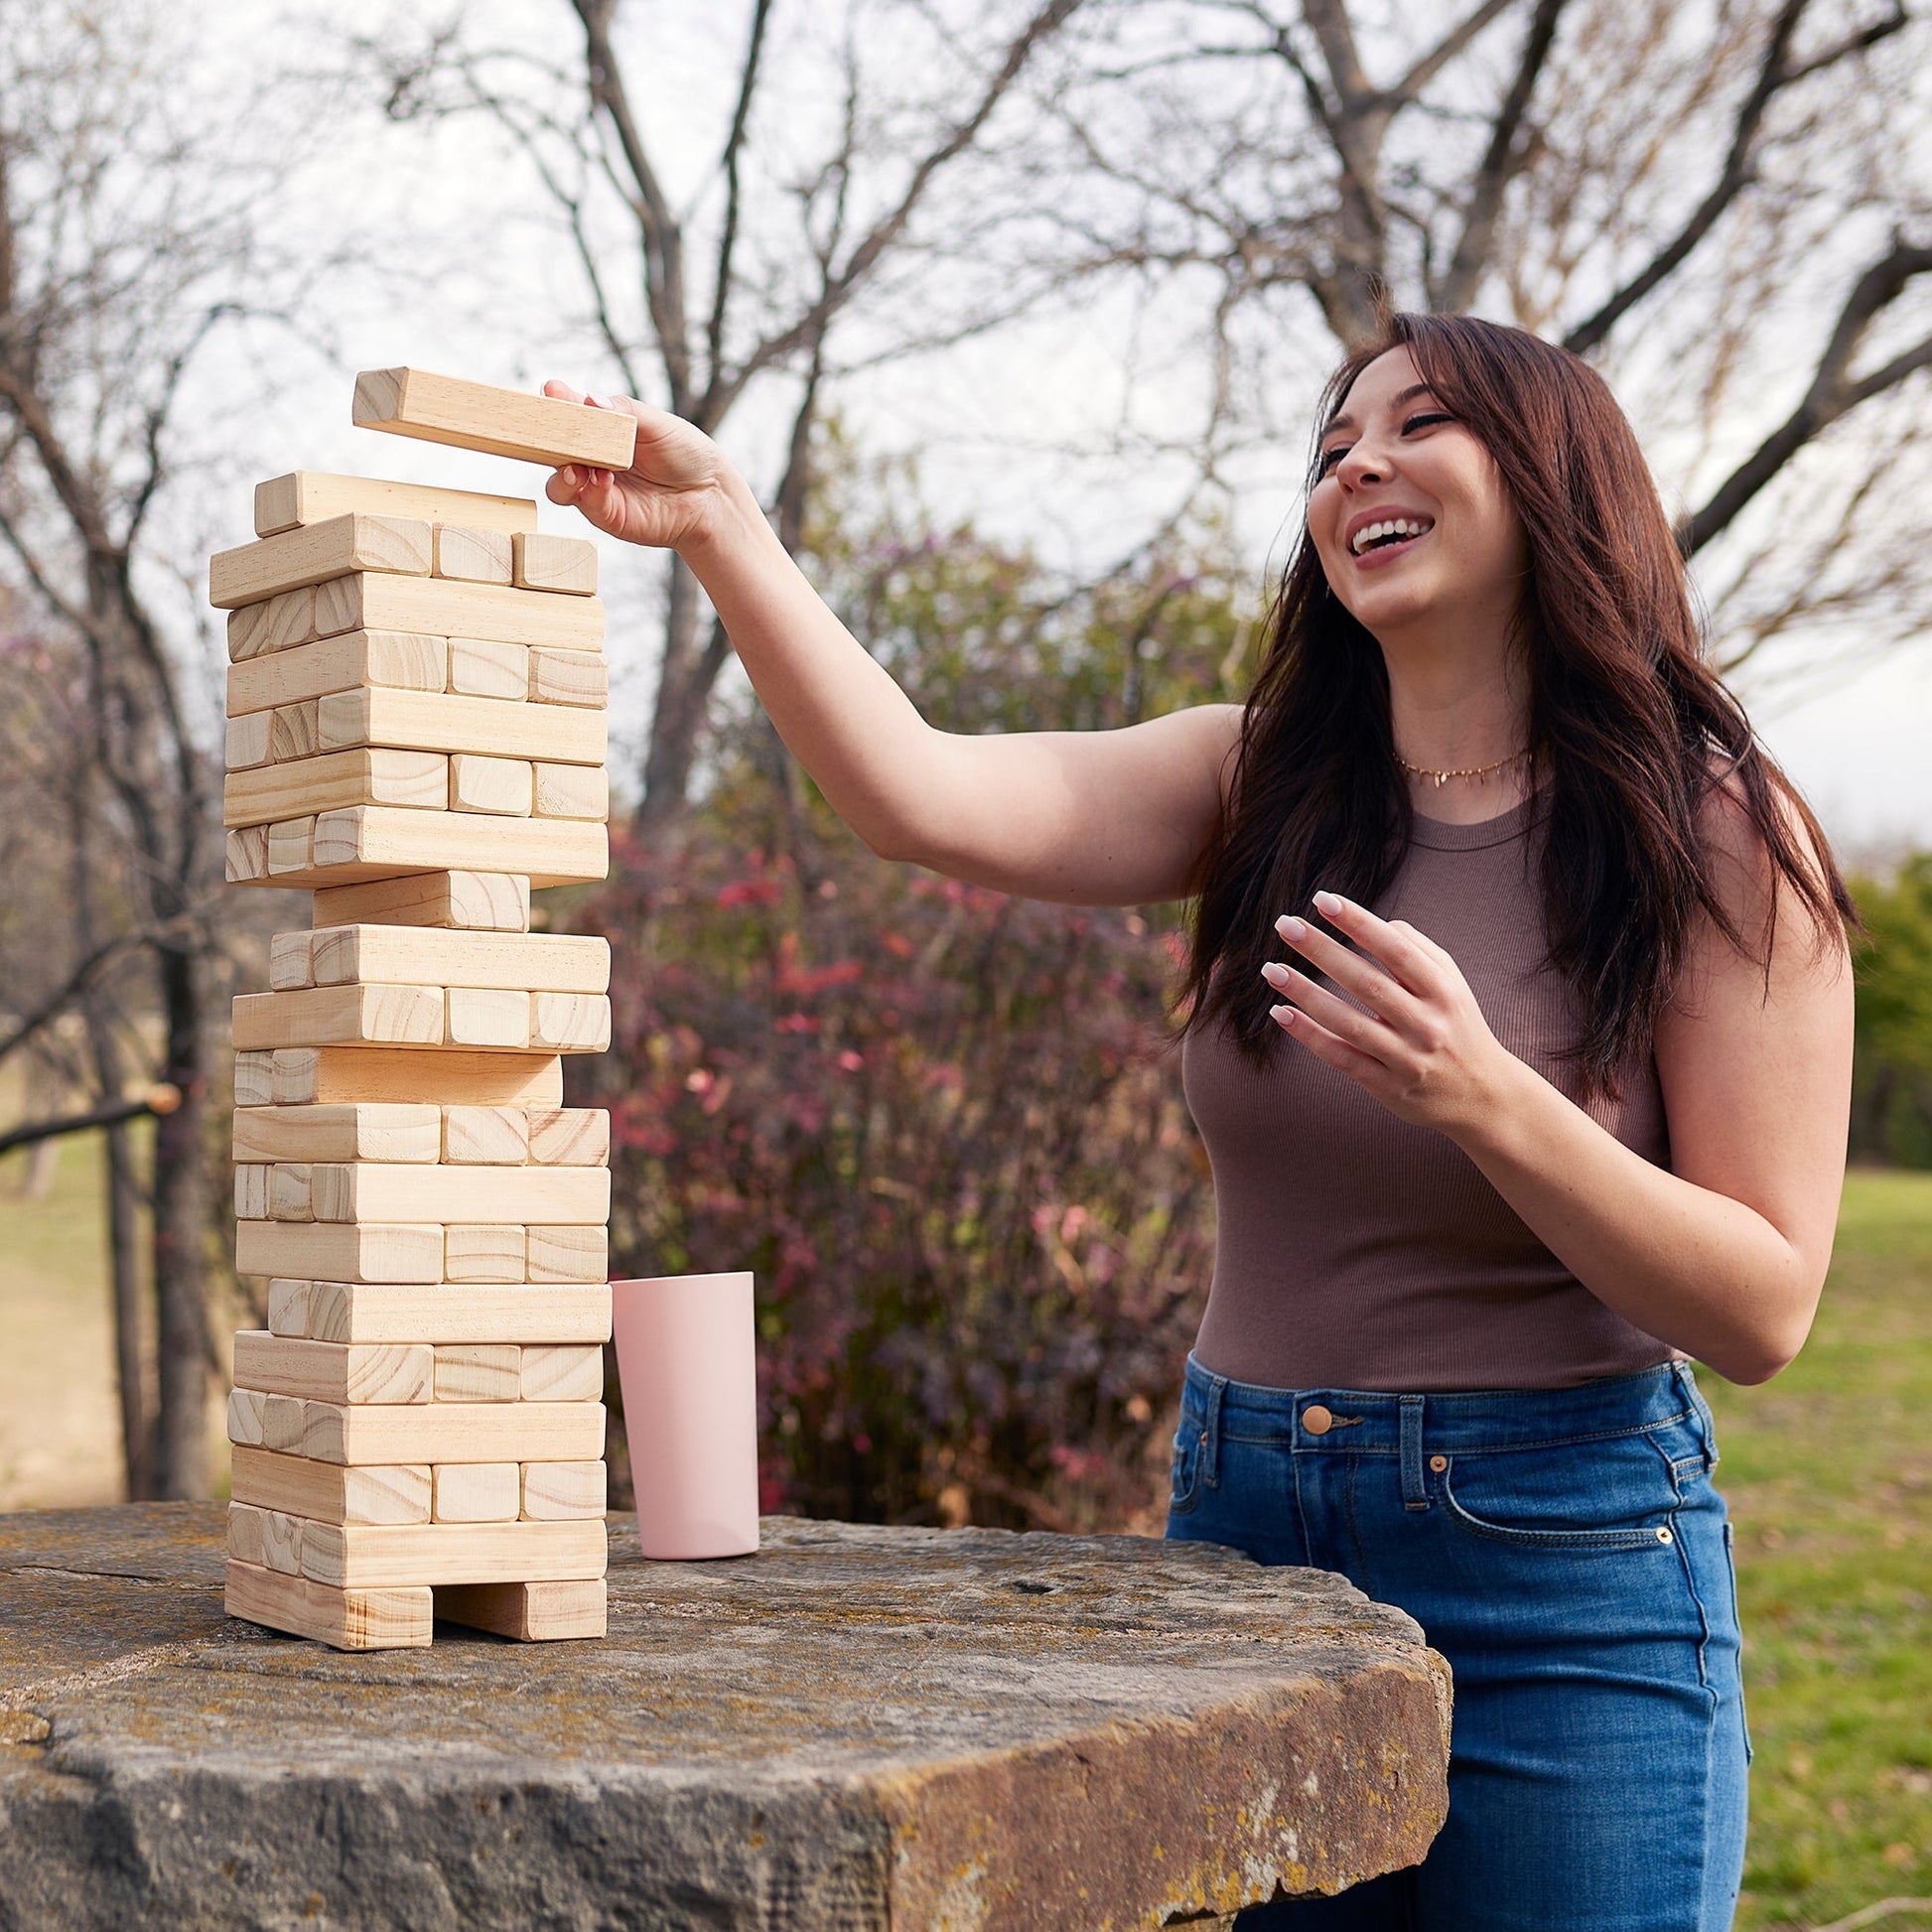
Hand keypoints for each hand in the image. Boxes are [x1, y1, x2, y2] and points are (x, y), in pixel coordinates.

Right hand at [541, 380, 734, 551]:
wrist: (711, 495)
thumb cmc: (686, 453)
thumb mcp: (656, 423)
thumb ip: (623, 411)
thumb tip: (590, 399)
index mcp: (602, 431)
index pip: (569, 415)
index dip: (557, 403)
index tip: (551, 390)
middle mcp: (593, 459)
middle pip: (554, 450)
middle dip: (546, 440)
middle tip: (549, 430)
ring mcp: (596, 489)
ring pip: (558, 484)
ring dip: (561, 473)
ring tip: (577, 467)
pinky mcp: (607, 515)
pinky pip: (585, 503)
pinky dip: (590, 491)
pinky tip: (605, 479)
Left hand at [1261, 889, 1517, 1135]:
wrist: (1483, 1095)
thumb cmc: (1457, 1026)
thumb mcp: (1452, 984)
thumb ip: (1417, 950)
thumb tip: (1375, 922)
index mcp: (1443, 991)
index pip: (1396, 950)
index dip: (1359, 923)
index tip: (1322, 899)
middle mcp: (1426, 1024)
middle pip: (1366, 983)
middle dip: (1322, 951)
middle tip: (1285, 924)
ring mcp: (1405, 1058)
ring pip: (1347, 1023)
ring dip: (1305, 994)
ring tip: (1271, 969)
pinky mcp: (1386, 1087)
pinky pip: (1341, 1058)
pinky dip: (1309, 1035)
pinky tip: (1280, 1012)